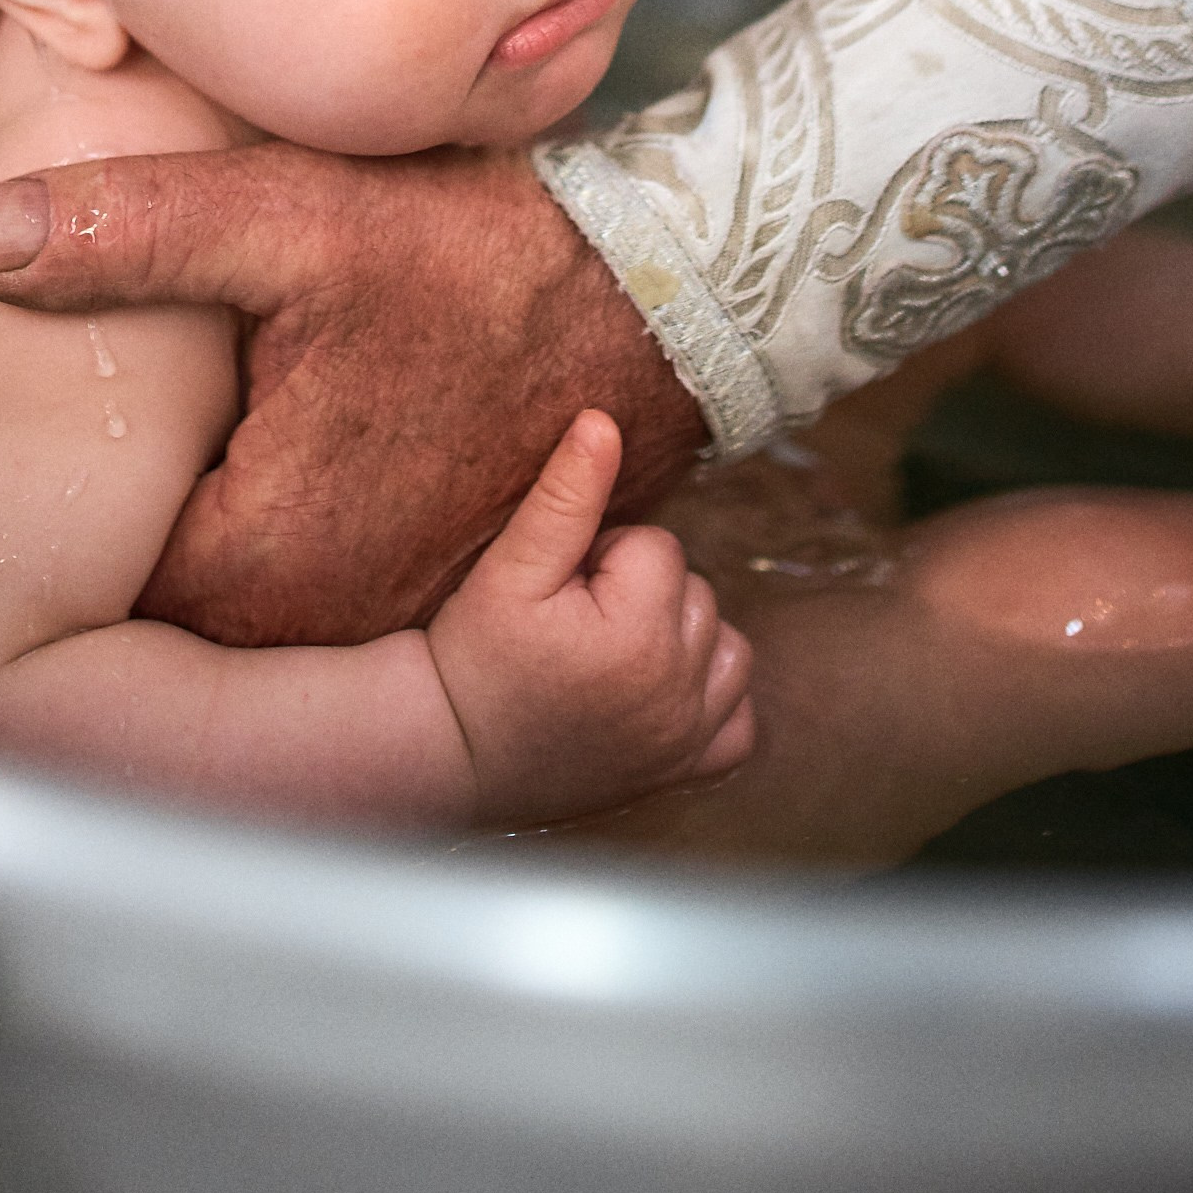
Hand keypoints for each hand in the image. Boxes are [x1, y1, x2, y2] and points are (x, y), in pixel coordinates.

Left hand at [0, 142, 710, 643]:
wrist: (655, 288)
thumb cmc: (476, 257)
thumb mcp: (292, 219)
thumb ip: (129, 231)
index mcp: (263, 565)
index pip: (91, 588)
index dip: (48, 518)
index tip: (3, 463)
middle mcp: (322, 628)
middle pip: (159, 604)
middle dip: (115, 526)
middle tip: (59, 442)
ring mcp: (386, 620)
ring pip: (237, 603)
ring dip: (199, 526)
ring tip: (160, 435)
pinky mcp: (433, 590)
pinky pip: (313, 586)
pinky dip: (280, 528)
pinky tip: (263, 441)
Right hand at [427, 411, 754, 825]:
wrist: (452, 755)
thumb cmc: (476, 657)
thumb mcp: (508, 569)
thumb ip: (564, 495)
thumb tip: (603, 420)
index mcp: (638, 637)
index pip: (658, 546)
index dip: (603, 558)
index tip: (560, 596)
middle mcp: (678, 695)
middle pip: (696, 592)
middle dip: (642, 595)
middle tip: (576, 626)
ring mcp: (689, 741)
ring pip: (726, 643)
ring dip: (682, 638)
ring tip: (613, 654)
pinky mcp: (687, 772)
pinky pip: (740, 720)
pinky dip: (712, 701)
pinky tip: (659, 693)